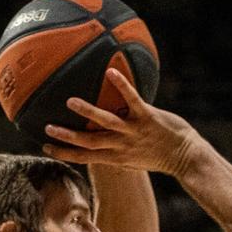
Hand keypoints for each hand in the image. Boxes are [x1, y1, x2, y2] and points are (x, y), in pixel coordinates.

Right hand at [42, 68, 201, 177]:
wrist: (186, 158)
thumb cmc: (160, 156)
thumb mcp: (134, 159)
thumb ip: (116, 151)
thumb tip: (101, 142)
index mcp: (116, 157)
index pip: (84, 157)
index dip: (64, 153)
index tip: (46, 147)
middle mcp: (122, 146)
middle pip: (89, 143)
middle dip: (67, 137)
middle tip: (47, 128)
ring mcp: (134, 132)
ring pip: (107, 122)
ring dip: (88, 112)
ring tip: (71, 102)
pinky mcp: (148, 118)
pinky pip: (132, 100)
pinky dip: (122, 86)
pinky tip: (111, 71)